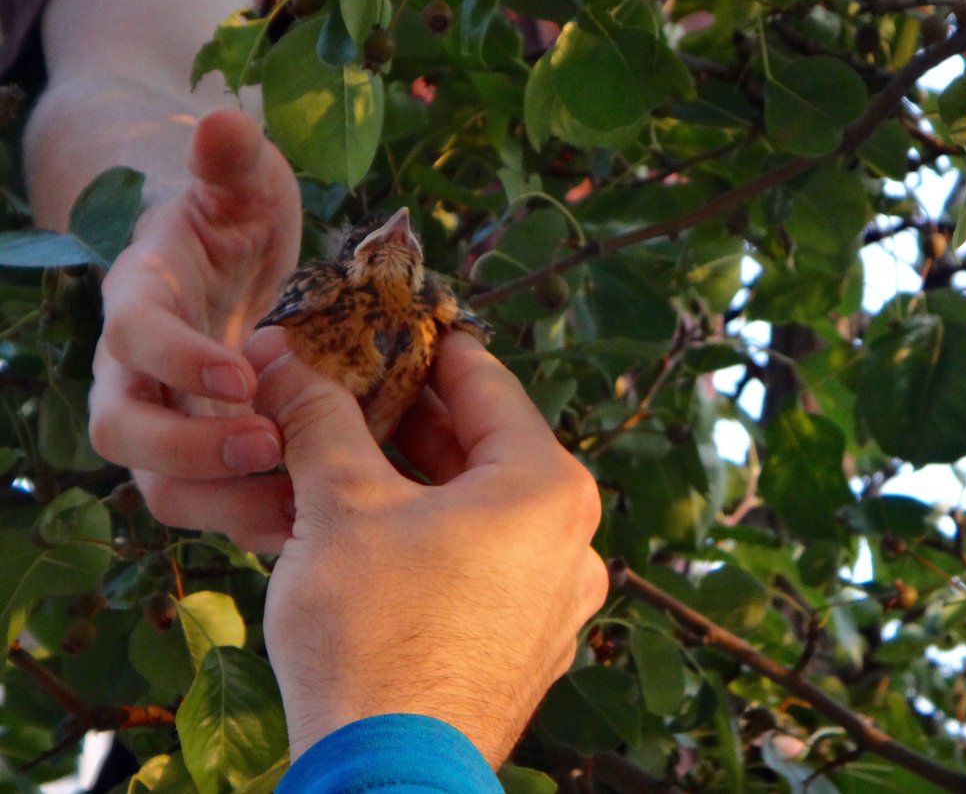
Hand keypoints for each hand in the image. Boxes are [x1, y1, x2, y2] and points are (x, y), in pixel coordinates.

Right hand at [88, 109, 301, 550]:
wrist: (222, 260)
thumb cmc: (232, 216)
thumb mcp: (239, 183)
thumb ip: (229, 161)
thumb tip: (223, 118)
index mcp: (143, 296)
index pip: (134, 331)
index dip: (175, 357)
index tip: (239, 374)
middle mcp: (136, 368)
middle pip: (123, 428)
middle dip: (188, 448)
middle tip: (270, 447)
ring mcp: (165, 416)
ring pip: (159, 484)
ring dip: (220, 501)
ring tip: (299, 506)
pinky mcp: (202, 453)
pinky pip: (209, 502)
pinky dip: (253, 517)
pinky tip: (316, 522)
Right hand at [246, 326, 608, 764]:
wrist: (387, 777)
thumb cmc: (373, 633)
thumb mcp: (339, 504)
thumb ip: (319, 419)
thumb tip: (288, 356)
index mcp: (546, 487)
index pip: (488, 384)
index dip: (432, 347)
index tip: (397, 323)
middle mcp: (571, 541)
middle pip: (488, 449)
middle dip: (417, 418)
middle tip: (357, 388)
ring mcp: (556, 601)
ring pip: (486, 511)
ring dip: (423, 480)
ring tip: (357, 456)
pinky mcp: (530, 647)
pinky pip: (488, 566)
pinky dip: (439, 538)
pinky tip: (380, 533)